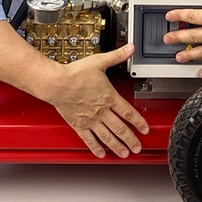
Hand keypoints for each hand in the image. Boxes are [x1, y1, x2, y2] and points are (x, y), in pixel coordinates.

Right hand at [46, 43, 148, 158]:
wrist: (56, 83)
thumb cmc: (75, 73)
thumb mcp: (99, 61)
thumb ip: (116, 56)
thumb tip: (130, 48)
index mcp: (108, 97)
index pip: (128, 112)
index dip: (139, 122)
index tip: (145, 129)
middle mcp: (101, 111)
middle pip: (120, 128)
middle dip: (131, 139)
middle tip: (138, 147)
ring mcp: (90, 120)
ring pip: (107, 136)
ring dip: (117, 146)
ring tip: (124, 153)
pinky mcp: (78, 124)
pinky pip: (89, 139)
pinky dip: (96, 147)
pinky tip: (101, 153)